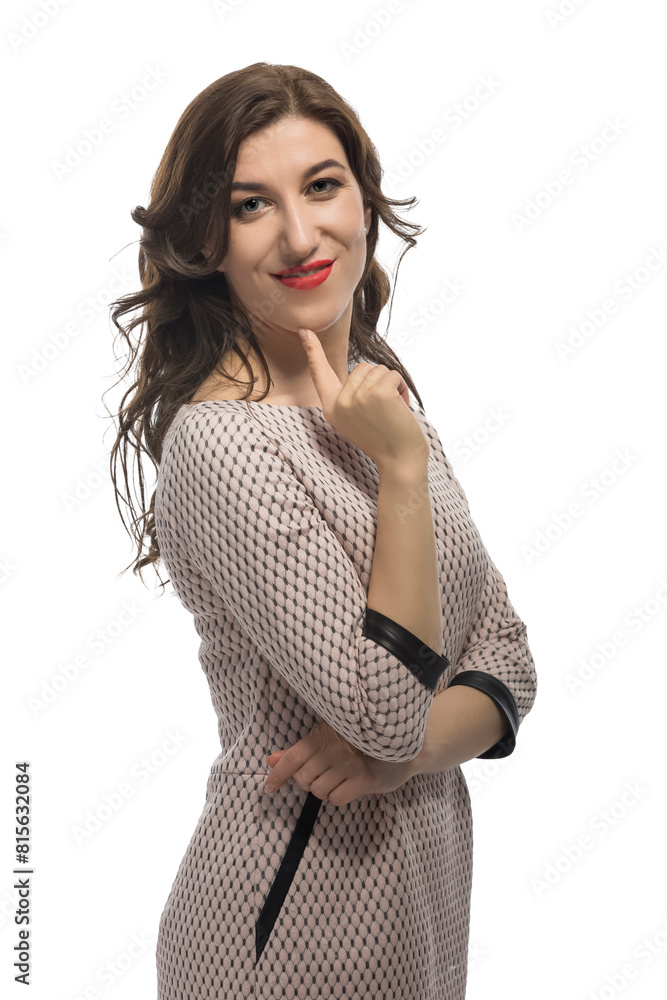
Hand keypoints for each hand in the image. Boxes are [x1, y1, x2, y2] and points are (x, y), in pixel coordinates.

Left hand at [263, 719, 418, 805]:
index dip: (277, 775)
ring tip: (337, 778)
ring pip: (319, 791)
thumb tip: (270, 760)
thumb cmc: (359, 739)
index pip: (292, 758)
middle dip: (307, 781)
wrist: (402, 742)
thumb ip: (298, 751)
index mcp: (322, 735)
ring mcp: (350, 764)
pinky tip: (347, 785)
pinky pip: (336, 799)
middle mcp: (334, 749)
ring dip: (323, 789)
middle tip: (321, 774)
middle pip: (303, 779)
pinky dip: (337, 796)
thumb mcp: (327, 738)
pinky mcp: (365, 779)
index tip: (268, 789)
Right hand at [297, 327, 429, 469]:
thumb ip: (351, 397)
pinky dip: (401, 388)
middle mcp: (339, 403)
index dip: (313, 350)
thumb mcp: (357, 419)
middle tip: (384, 410)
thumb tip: (361, 372)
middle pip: (360, 368)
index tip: (304, 329)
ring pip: (378, 370)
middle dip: (378, 383)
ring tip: (392, 411)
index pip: (320, 374)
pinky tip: (401, 408)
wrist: (400, 461)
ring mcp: (357, 398)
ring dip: (391, 386)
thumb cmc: (384, 440)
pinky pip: (392, 374)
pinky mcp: (377, 393)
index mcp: (331, 408)